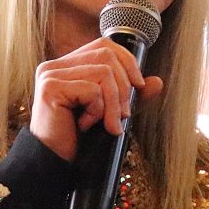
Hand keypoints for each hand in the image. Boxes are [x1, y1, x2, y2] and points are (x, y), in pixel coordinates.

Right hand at [30, 37, 163, 161]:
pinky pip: (92, 90)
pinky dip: (98, 111)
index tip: (139, 86)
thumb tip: (157, 81)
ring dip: (114, 104)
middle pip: (107, 56)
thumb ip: (131, 95)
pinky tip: (85, 125)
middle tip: (122, 116)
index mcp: (67, 66)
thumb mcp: (112, 112)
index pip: (104, 46)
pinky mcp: (51, 88)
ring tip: (107, 124)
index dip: (127, 62)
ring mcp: (50, 75)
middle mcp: (55, 66)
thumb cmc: (80, 138)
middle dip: (124, 87)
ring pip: (103, 73)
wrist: (55, 162)